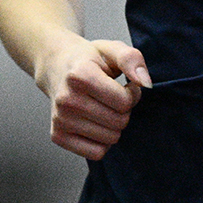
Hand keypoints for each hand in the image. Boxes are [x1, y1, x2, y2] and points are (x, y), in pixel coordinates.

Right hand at [38, 39, 150, 160]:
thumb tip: (145, 83)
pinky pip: (96, 153)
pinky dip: (102, 141)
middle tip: (113, 97)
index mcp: (80, 76)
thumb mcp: (112, 49)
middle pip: (119, 122)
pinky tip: (96, 123)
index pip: (124, 102)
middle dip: (124, 110)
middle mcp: (67, 100)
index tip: (124, 86)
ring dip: (114, 125)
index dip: (132, 94)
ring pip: (110, 139)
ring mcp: (60, 120)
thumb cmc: (88, 60)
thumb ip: (132, 59)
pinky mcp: (58, 136)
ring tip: (103, 107)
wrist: (57, 66)